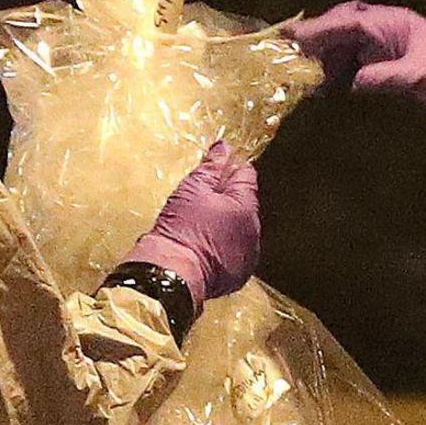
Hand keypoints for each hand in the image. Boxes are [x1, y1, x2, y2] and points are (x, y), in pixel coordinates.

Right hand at [119, 144, 259, 302]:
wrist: (172, 273)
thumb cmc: (180, 229)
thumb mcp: (192, 189)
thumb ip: (211, 167)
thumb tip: (223, 148)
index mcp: (245, 206)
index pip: (247, 176)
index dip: (231, 169)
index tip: (216, 170)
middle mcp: (254, 231)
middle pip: (244, 204)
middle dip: (227, 199)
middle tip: (201, 200)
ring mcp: (248, 255)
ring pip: (240, 230)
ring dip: (226, 225)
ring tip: (200, 227)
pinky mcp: (239, 275)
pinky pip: (234, 253)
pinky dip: (223, 247)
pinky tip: (204, 246)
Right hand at [282, 2, 425, 129]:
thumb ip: (390, 78)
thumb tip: (356, 83)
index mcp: (393, 24)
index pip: (348, 22)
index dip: (318, 29)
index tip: (290, 36)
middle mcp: (386, 32)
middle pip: (341, 27)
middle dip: (315, 38)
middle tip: (286, 52)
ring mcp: (389, 49)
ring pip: (346, 46)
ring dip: (324, 58)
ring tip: (299, 74)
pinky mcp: (393, 68)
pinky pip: (356, 65)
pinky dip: (338, 74)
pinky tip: (323, 87)